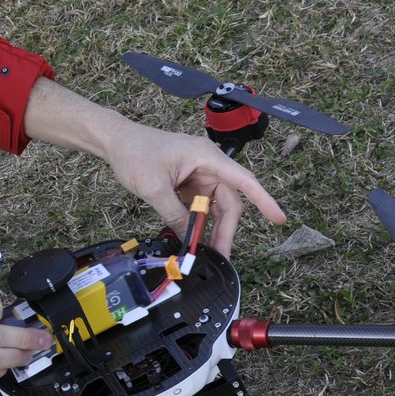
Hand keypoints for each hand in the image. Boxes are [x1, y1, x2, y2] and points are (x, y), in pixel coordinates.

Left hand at [96, 117, 284, 254]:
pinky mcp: (187, 180)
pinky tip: (193, 236)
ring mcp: (198, 172)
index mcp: (206, 157)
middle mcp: (207, 163)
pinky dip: (198, 220)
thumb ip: (175, 214)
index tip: (279, 219)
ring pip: (214, 205)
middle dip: (226, 228)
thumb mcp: (154, 188)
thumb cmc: (134, 153)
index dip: (264, 201)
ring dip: (212, 227)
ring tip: (208, 250)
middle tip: (221, 255)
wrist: (115, 140)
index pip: (243, 181)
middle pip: (228, 200)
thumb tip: (189, 239)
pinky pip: (200, 203)